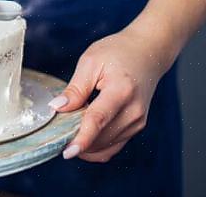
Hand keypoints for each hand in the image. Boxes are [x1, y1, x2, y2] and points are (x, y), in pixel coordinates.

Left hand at [49, 29, 173, 162]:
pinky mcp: (137, 126)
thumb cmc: (118, 52)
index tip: (67, 152)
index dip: (81, 139)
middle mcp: (134, 110)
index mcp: (121, 90)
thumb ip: (75, 88)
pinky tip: (83, 136)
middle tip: (58, 131)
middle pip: (101, 137)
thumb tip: (57, 108)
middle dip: (78, 140)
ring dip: (87, 144)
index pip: (98, 120)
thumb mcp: (91, 62)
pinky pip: (114, 145)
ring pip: (107, 145)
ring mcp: (138, 121)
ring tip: (71, 128)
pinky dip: (97, 146)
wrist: (148, 52)